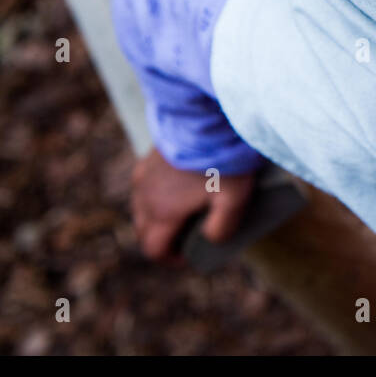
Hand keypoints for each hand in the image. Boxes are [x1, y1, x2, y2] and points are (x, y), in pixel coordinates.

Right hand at [130, 148, 255, 263]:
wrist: (207, 117)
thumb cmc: (222, 161)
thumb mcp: (234, 200)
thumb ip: (222, 228)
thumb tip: (210, 240)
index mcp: (162, 212)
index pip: (154, 249)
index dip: (170, 259)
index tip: (189, 257)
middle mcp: (145, 196)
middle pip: (144, 230)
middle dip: (162, 239)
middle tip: (188, 237)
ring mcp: (144, 174)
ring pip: (141, 207)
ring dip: (157, 217)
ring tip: (184, 213)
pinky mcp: (149, 157)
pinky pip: (144, 185)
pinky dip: (155, 195)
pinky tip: (177, 187)